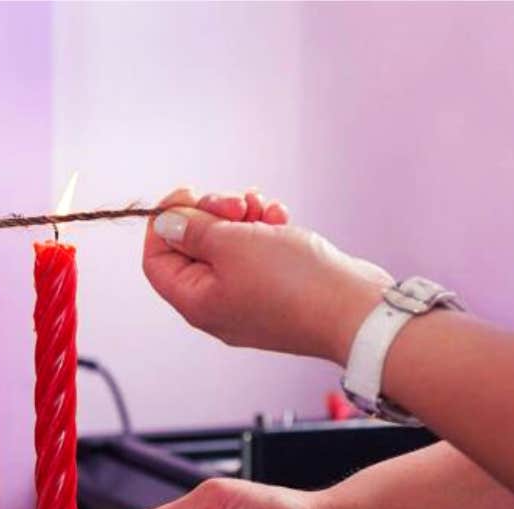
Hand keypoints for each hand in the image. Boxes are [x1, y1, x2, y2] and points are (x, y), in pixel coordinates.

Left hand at [143, 188, 392, 362]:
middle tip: (235, 203)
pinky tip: (281, 217)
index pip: (156, 260)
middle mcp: (218, 304)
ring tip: (262, 206)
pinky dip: (265, 230)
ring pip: (229, 244)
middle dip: (212, 214)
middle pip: (193, 248)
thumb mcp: (231, 243)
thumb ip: (193, 230)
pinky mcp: (279, 287)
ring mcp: (250, 297)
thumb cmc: (293, 281)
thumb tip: (167, 223)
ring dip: (242, 216)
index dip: (165, 223)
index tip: (187, 194)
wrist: (357, 309)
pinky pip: (259, 252)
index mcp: (196, 302)